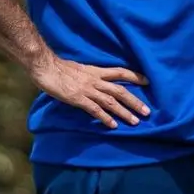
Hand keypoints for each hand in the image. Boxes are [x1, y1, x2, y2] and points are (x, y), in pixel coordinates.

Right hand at [30, 56, 149, 128]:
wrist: (45, 67)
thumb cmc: (59, 67)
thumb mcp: (79, 68)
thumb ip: (89, 76)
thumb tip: (96, 81)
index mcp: (96, 71)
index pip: (120, 72)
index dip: (134, 76)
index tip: (147, 81)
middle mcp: (95, 80)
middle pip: (120, 90)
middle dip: (134, 101)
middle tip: (147, 112)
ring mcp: (87, 90)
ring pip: (110, 102)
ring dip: (124, 112)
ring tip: (135, 122)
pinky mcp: (78, 99)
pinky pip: (95, 109)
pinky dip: (105, 117)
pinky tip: (113, 125)